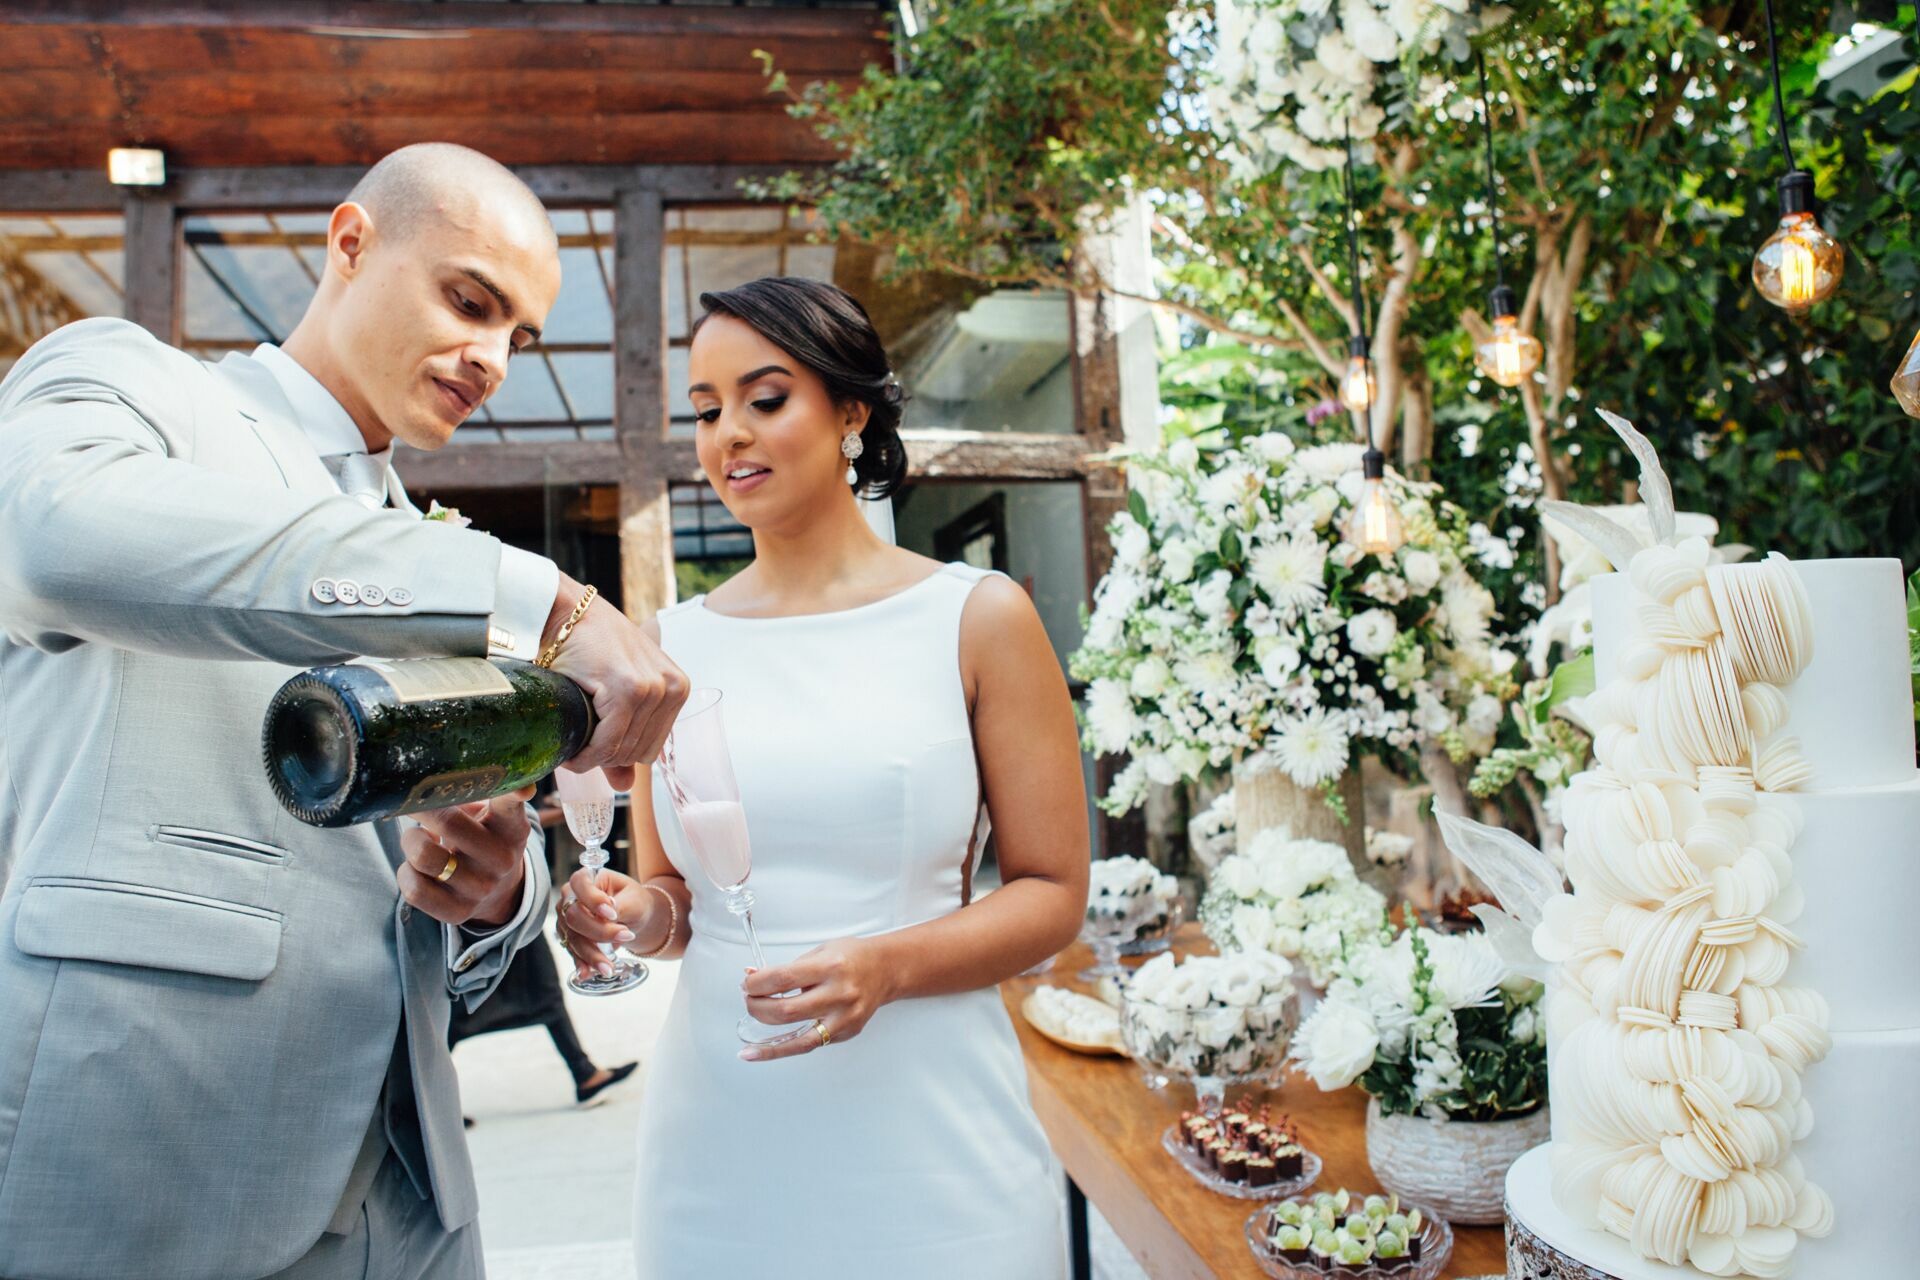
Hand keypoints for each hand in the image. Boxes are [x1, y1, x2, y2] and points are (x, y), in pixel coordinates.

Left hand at [400, 789, 532, 928]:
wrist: (497, 890)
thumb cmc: (484, 838)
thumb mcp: (493, 815)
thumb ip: (475, 792)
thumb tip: (433, 781)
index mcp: (511, 827)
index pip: (511, 805)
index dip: (514, 792)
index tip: (521, 785)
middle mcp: (501, 859)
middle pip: (448, 823)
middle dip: (419, 807)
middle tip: (409, 800)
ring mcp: (481, 888)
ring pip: (424, 856)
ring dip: (410, 840)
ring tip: (417, 837)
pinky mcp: (458, 912)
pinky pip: (414, 889)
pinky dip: (406, 872)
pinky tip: (416, 867)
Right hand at [543, 576, 688, 792]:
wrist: (563, 613)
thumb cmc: (586, 650)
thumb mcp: (612, 696)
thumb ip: (621, 741)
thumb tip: (626, 786)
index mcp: (677, 688)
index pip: (650, 750)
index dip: (616, 755)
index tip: (590, 747)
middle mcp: (674, 688)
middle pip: (638, 754)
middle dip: (604, 756)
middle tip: (576, 742)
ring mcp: (655, 688)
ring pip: (622, 751)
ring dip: (591, 755)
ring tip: (571, 738)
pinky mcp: (630, 689)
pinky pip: (607, 742)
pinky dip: (585, 753)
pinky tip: (570, 745)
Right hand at [555, 866, 644, 980]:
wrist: (633, 918)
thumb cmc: (633, 901)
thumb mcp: (634, 899)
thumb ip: (620, 905)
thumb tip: (608, 912)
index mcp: (587, 878)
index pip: (580, 884)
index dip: (593, 900)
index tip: (612, 914)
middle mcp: (570, 897)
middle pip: (574, 916)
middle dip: (598, 931)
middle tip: (625, 936)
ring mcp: (566, 919)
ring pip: (573, 938)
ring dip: (591, 954)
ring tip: (609, 967)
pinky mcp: (569, 938)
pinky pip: (573, 952)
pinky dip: (582, 963)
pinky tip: (588, 973)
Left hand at [738, 938, 894, 1062]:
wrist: (885, 970)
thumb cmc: (852, 957)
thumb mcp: (819, 951)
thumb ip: (788, 968)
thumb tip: (753, 978)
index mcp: (830, 967)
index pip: (782, 979)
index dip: (757, 984)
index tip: (747, 984)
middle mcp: (839, 994)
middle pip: (786, 1011)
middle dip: (757, 1007)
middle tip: (749, 1000)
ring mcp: (844, 1018)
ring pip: (796, 1037)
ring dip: (765, 1037)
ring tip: (749, 1037)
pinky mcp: (846, 1033)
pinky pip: (809, 1044)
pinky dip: (783, 1049)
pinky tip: (763, 1052)